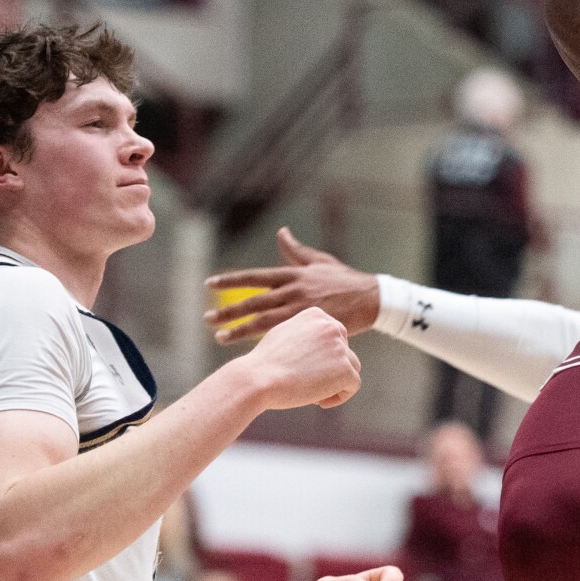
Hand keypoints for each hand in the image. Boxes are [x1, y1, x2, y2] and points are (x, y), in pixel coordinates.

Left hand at [206, 227, 380, 342]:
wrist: (371, 299)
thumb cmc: (345, 279)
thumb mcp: (320, 260)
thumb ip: (296, 250)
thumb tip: (281, 232)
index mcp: (293, 274)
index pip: (255, 277)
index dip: (231, 279)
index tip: (210, 283)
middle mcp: (293, 291)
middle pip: (254, 301)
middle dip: (228, 310)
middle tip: (208, 318)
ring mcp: (300, 310)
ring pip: (263, 321)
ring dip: (239, 330)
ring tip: (220, 337)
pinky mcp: (309, 326)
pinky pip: (281, 334)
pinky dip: (264, 341)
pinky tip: (250, 348)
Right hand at [242, 307, 361, 409]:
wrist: (257, 378)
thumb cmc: (264, 363)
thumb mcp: (284, 335)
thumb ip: (305, 335)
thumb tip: (319, 344)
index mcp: (316, 315)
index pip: (333, 337)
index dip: (323, 357)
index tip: (305, 369)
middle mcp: (331, 327)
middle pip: (344, 352)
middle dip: (330, 369)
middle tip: (307, 383)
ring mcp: (340, 347)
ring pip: (351, 367)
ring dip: (336, 382)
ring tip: (312, 394)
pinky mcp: (345, 369)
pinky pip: (353, 385)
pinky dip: (340, 396)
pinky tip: (320, 401)